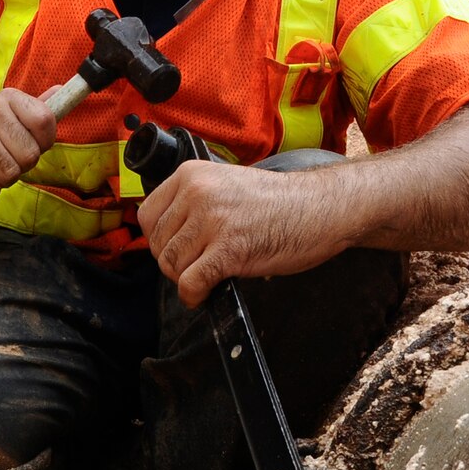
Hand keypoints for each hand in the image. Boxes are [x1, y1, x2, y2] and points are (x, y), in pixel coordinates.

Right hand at [0, 87, 56, 198]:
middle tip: (6, 158)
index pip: (44, 121)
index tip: (32, 144)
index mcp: (8, 98)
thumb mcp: (12, 118)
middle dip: (22, 165)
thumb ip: (38, 110)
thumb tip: (60, 91)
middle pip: (29, 154)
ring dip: (4, 178)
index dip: (44, 142)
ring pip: (10, 173)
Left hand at [138, 161, 352, 308]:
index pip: (148, 216)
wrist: (320, 207)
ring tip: (213, 273)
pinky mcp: (229, 249)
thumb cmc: (279, 202)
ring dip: (189, 278)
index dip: (163, 240)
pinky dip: (196, 295)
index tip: (184, 248)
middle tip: (204, 263)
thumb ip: (193, 203)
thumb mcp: (226, 186)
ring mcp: (213, 220)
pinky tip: (210, 291)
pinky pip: (191, 283)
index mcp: (192, 174)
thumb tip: (164, 239)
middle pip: (158, 246)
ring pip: (171, 266)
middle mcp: (197, 193)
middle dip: (177, 262)